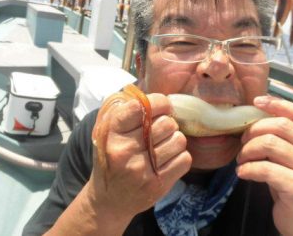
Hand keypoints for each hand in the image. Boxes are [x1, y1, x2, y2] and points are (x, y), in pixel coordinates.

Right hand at [89, 93, 191, 219]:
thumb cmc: (112, 157)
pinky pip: (185, 159)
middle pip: (166, 123)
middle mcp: (125, 151)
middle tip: (160, 130)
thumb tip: (148, 94)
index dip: (158, 102)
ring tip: (163, 145)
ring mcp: (142, 170)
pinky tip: (167, 159)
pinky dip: (180, 156)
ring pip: (179, 140)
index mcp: (111, 133)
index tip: (161, 106)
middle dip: (167, 123)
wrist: (109, 199)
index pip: (140, 106)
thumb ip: (123, 109)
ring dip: (175, 140)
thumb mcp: (107, 130)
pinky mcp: (158, 185)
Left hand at [236, 96, 292, 235]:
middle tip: (243, 142)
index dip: (276, 104)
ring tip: (242, 160)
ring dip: (248, 150)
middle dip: (255, 130)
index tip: (256, 102)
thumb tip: (257, 114)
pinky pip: (266, 168)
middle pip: (281, 126)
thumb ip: (286, 138)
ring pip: (271, 144)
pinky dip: (248, 168)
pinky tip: (243, 173)